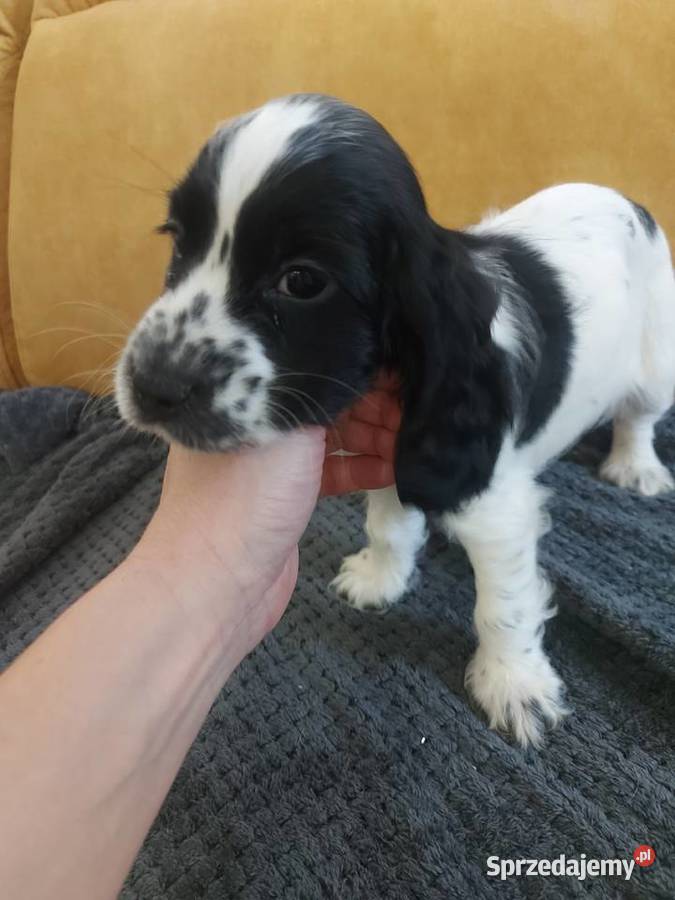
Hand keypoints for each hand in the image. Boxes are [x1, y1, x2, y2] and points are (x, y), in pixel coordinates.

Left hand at [133, 377, 400, 655]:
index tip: (404, 371)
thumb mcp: (290, 431)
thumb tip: (365, 366)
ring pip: (333, 437)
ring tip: (413, 440)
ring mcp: (271, 461)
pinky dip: (361, 468)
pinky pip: (332, 470)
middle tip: (417, 410)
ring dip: (374, 438)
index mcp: (244, 392)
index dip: (362, 368)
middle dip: (375, 405)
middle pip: (328, 402)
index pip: (314, 367)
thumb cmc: (245, 498)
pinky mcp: (287, 496)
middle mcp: (258, 420)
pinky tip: (394, 469)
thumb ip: (327, 396)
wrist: (216, 585)